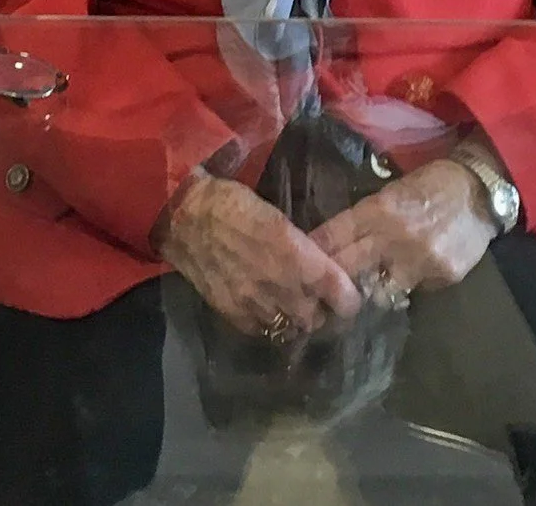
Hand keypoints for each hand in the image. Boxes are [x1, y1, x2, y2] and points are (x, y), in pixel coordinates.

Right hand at [155, 173, 361, 339]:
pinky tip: (265, 307)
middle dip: (320, 310)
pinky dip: (268, 322)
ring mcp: (254, 303)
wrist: (186, 217)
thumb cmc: (234, 204)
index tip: (349, 297)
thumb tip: (320, 268)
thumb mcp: (276, 216)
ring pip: (290, 328)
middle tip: (316, 298)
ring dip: (294, 318)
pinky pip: (262, 331)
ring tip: (290, 304)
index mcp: (294, 253)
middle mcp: (279, 284)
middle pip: (316, 318)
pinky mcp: (232, 314)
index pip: (339, 293)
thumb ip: (301, 247)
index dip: (348, 299)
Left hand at [310, 161, 496, 303]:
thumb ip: (367, 218)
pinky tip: (404, 282)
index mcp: (379, 208)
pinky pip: (412, 292)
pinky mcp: (441, 277)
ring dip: (367, 294)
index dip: (314, 253)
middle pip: (349, 268)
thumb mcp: (393, 192)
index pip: (335, 235)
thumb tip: (337, 244)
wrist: (480, 191)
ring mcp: (418, 260)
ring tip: (354, 302)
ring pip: (379, 291)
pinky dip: (404, 288)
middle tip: (313, 298)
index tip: (294, 267)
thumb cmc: (431, 185)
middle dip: (330, 284)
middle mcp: (394, 236)